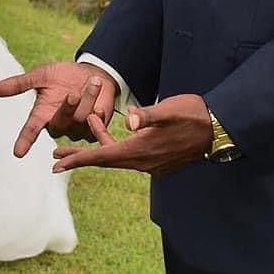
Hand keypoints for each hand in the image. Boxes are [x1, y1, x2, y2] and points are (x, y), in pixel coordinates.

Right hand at [0, 61, 117, 157]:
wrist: (92, 73)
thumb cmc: (64, 75)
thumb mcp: (41, 75)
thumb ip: (19, 84)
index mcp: (43, 114)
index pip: (31, 130)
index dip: (24, 141)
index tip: (18, 152)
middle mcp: (58, 125)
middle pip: (59, 125)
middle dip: (67, 108)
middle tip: (73, 93)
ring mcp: (76, 129)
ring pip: (80, 122)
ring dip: (88, 100)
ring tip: (93, 82)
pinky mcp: (94, 130)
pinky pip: (96, 128)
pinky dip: (99, 113)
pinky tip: (100, 104)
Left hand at [52, 94, 211, 175]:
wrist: (218, 129)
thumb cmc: (193, 114)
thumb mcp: (169, 109)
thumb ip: (147, 114)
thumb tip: (128, 120)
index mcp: (141, 150)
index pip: (102, 157)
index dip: (78, 158)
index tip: (56, 163)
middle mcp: (143, 162)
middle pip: (104, 161)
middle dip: (79, 157)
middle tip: (55, 157)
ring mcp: (151, 163)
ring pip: (116, 157)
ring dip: (97, 148)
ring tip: (81, 134)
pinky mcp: (157, 159)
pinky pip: (128, 156)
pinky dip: (113, 146)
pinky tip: (110, 133)